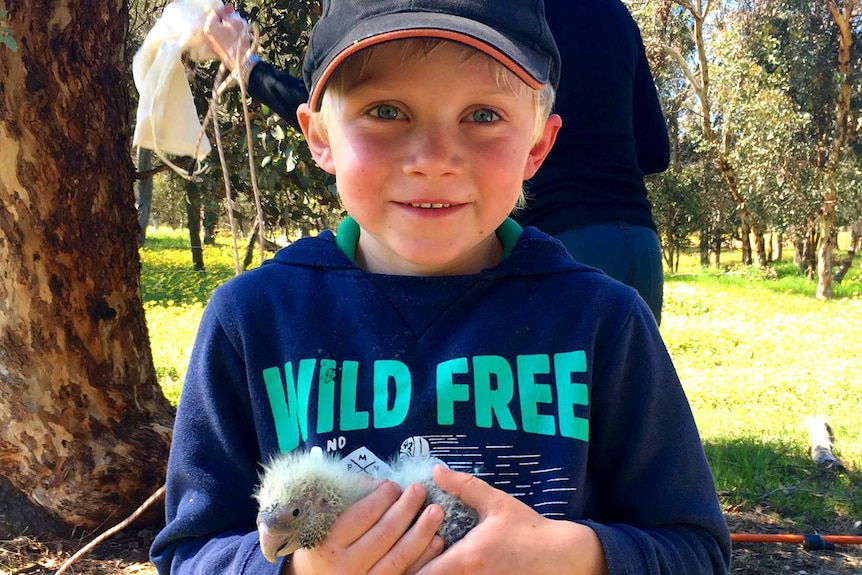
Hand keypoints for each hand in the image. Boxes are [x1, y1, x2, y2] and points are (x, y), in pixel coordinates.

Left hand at [203, 4, 252, 71]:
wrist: (241, 61)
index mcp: (209, 26)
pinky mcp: (216, 51)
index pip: (214, 13)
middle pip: (215, 23)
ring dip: (225, 28)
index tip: (230, 9)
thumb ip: (228, 16)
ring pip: (217, 31)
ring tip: (235, 28)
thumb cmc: (238, 41)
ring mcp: (211, 44)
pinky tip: (233, 37)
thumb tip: (225, 15)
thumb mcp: (236, 22)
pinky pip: (220, 40)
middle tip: (232, 17)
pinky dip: (225, 36)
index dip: (224, 10)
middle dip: (224, 20)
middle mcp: (207, 35)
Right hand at [286, 480, 445, 574]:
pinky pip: (407, 574)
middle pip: (384, 534)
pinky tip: (436, 541)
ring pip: (399, 557)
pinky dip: (425, 558)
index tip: (393, 485)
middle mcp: (345, 567)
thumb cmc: (324, 544)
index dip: (382, 497)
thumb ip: (350, 499)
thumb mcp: (325, 521)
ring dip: (422, 532)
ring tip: (435, 512)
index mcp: (328, 544)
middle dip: (406, 509)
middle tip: (419, 490)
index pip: (362, 515)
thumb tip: (380, 484)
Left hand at [415, 466, 608, 574]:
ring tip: (417, 559)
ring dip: (428, 572)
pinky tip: (441, 564)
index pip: (422, 572)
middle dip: (412, 569)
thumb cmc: (529, 529)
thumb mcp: (496, 502)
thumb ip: (463, 486)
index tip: (399, 548)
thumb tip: (435, 470)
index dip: (406, 561)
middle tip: (402, 554)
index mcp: (467, 558)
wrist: (561, 557)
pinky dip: (447, 574)